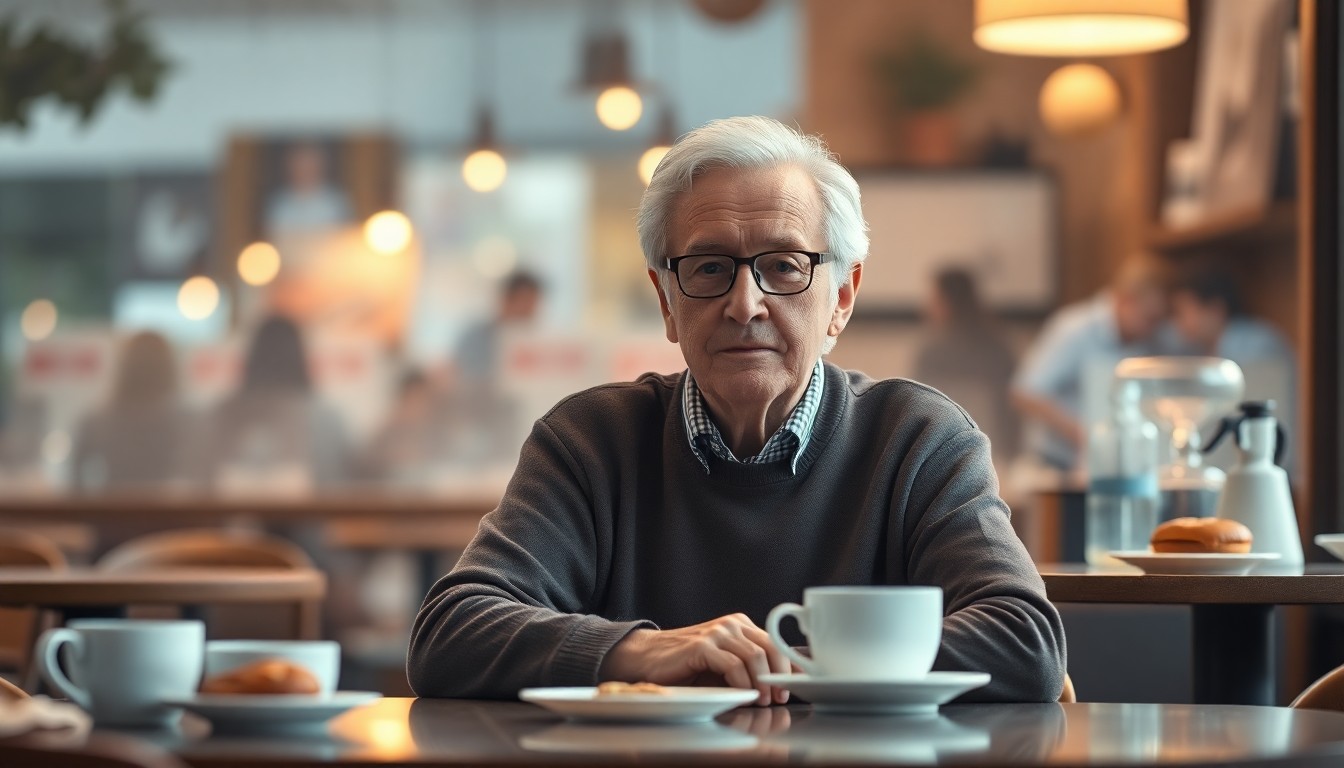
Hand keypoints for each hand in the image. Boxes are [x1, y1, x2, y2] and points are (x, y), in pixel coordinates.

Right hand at [599, 613, 791, 705]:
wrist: (647, 657)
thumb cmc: (687, 665)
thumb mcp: (724, 665)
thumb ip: (749, 669)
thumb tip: (780, 685)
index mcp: (740, 625)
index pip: (775, 643)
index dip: (789, 667)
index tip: (794, 688)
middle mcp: (731, 625)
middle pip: (770, 647)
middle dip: (779, 676)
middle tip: (779, 698)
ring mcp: (716, 633)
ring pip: (755, 656)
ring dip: (762, 682)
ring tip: (760, 700)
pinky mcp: (702, 645)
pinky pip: (732, 665)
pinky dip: (742, 683)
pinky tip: (742, 695)